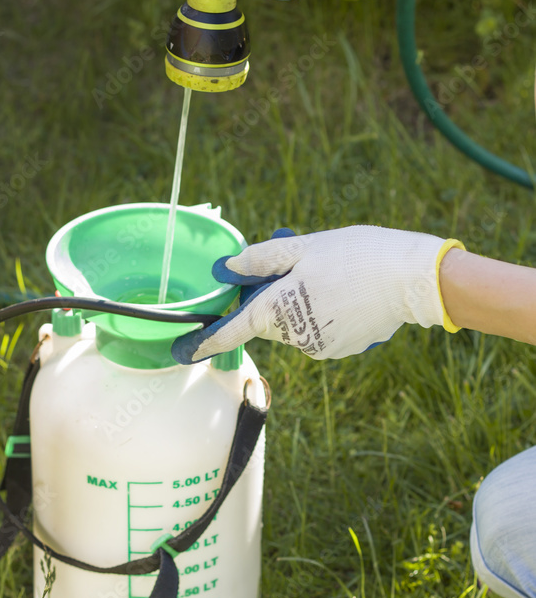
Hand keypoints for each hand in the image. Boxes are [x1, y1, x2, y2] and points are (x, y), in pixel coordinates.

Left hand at [171, 226, 463, 363]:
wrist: (412, 279)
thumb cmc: (356, 255)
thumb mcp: (303, 247)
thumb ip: (259, 260)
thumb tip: (225, 268)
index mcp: (278, 308)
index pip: (233, 328)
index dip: (206, 339)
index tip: (184, 350)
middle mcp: (294, 335)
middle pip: (266, 319)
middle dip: (271, 297)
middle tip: (298, 266)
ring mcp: (318, 346)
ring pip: (292, 324)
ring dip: (298, 303)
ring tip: (331, 275)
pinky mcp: (339, 349)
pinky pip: (316, 330)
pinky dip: (321, 313)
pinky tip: (345, 292)